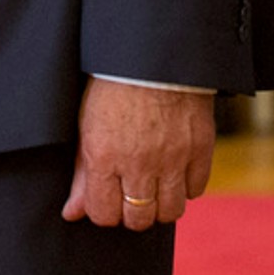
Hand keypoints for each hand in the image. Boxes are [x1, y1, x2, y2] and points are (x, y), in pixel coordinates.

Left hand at [59, 79, 214, 231]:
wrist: (154, 54)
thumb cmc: (113, 85)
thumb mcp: (87, 125)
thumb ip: (82, 173)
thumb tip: (72, 213)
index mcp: (104, 155)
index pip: (104, 215)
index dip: (104, 211)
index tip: (107, 199)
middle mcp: (139, 163)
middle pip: (138, 220)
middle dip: (132, 213)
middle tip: (130, 193)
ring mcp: (173, 158)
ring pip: (170, 212)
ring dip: (161, 204)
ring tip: (154, 185)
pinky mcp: (200, 149)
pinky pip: (196, 190)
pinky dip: (186, 185)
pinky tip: (175, 169)